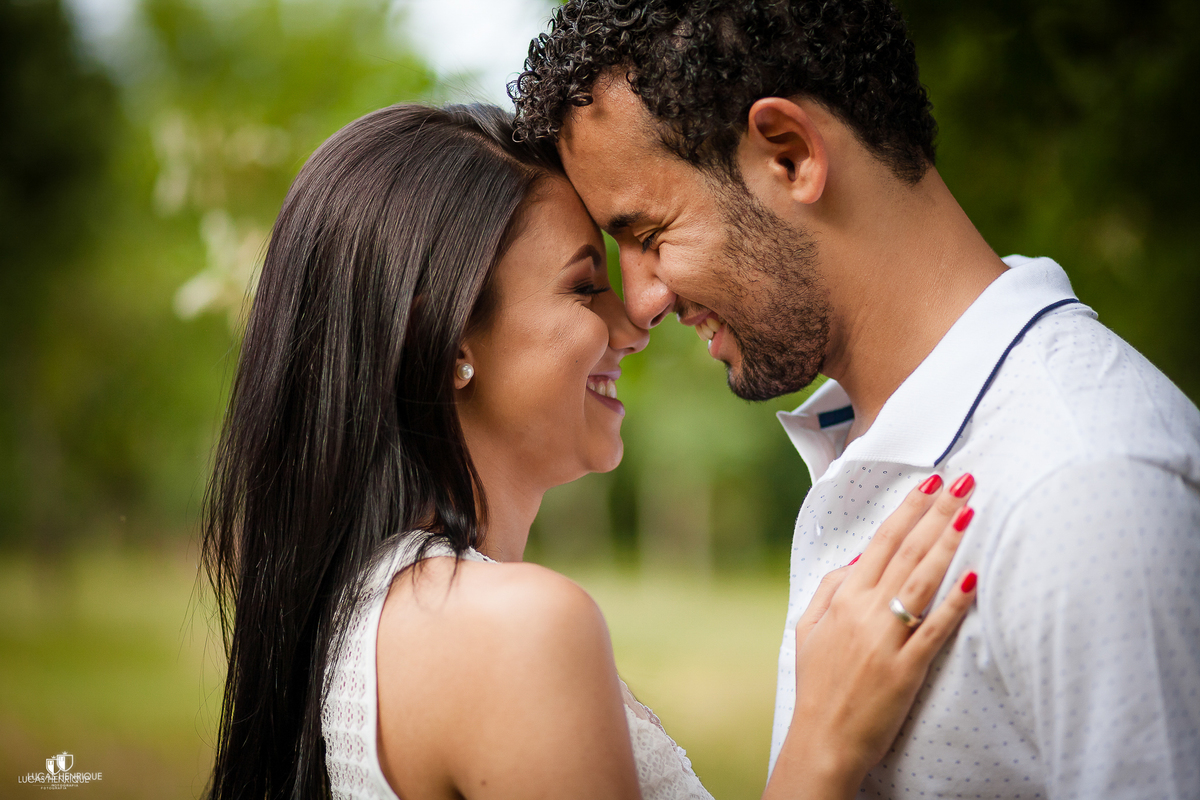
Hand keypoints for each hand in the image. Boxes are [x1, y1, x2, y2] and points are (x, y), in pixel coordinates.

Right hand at [765, 474, 977, 799]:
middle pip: (906, 550)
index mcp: (843, 598)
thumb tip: (860, 557)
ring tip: (971, 511)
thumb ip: (831, 588)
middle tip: (963, 480)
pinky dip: (954, 602)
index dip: (908, 509)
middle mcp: (865, 611)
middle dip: (936, 512)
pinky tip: (973, 576)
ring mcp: (886, 639)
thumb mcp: (808, 628)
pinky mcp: (907, 668)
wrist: (822, 739)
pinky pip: (935, 628)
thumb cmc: (817, 685)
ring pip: (922, 580)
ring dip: (947, 542)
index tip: (931, 482)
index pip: (881, 541)